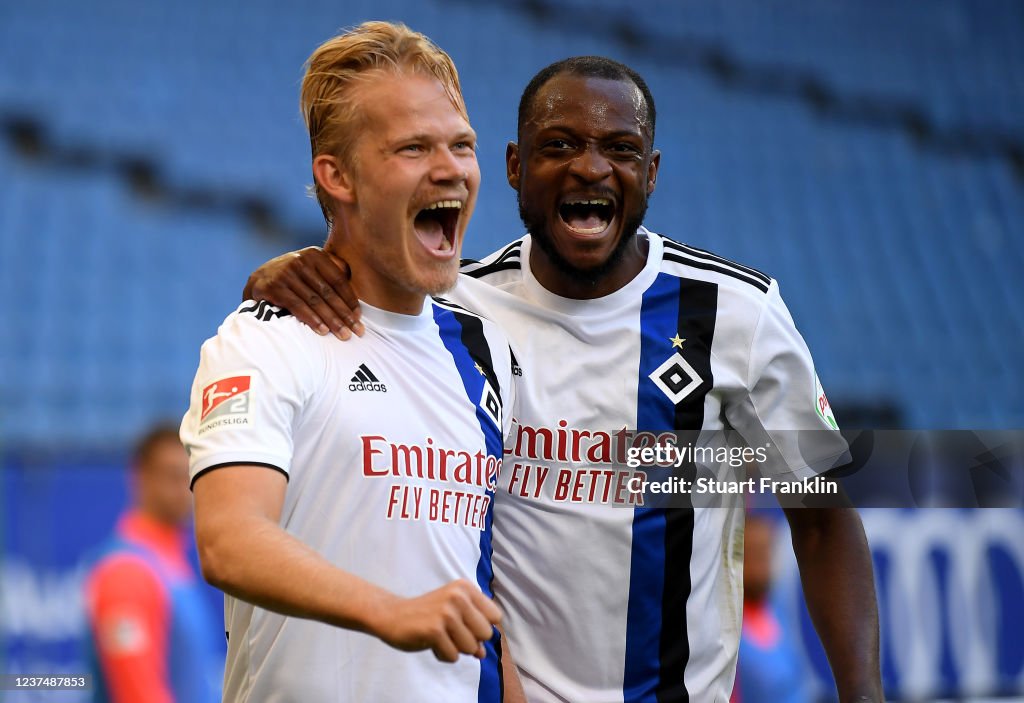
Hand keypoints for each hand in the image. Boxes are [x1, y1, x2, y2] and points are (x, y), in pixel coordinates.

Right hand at [243, 247, 363, 338]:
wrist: (259, 279)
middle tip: (356, 331)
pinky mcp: (273, 286)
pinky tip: (322, 330)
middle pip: (328, 293)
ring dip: (331, 320)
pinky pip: (297, 306)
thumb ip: (332, 268)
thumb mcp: (312, 267)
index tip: (359, 317)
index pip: (338, 280)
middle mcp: (300, 260)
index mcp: (314, 255)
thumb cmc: (294, 276)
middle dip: (344, 314)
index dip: (350, 300)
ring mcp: (285, 273)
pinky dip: (311, 319)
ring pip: (314, 301)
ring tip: (343, 334)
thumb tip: (353, 275)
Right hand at [370, 580, 500, 662]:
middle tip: (451, 633)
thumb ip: (472, 630)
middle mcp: (458, 596)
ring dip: (456, 649)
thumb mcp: (453, 614)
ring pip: (471, 648)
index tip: (466, 625)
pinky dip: (443, 655)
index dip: (483, 627)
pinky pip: (453, 656)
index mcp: (465, 588)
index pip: (495, 616)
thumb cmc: (426, 614)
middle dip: (471, 640)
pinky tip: (430, 643)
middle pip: (487, 633)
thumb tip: (483, 653)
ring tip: (440, 637)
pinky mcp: (434, 630)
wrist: (392, 615)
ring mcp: (446, 613)